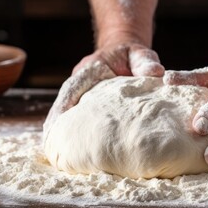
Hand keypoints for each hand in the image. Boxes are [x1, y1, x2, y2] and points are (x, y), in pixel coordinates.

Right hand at [43, 42, 164, 137]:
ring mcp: (81, 91)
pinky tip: (69, 149)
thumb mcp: (140, 54)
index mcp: (91, 68)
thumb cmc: (132, 55)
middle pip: (64, 102)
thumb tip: (156, 72)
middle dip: (56, 123)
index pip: (73, 87)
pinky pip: (73, 115)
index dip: (64, 106)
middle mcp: (81, 80)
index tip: (56, 124)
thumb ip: (145, 61)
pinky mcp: (84, 100)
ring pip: (65, 110)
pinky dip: (69, 129)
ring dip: (59, 129)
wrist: (125, 53)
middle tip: (50, 147)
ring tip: (55, 153)